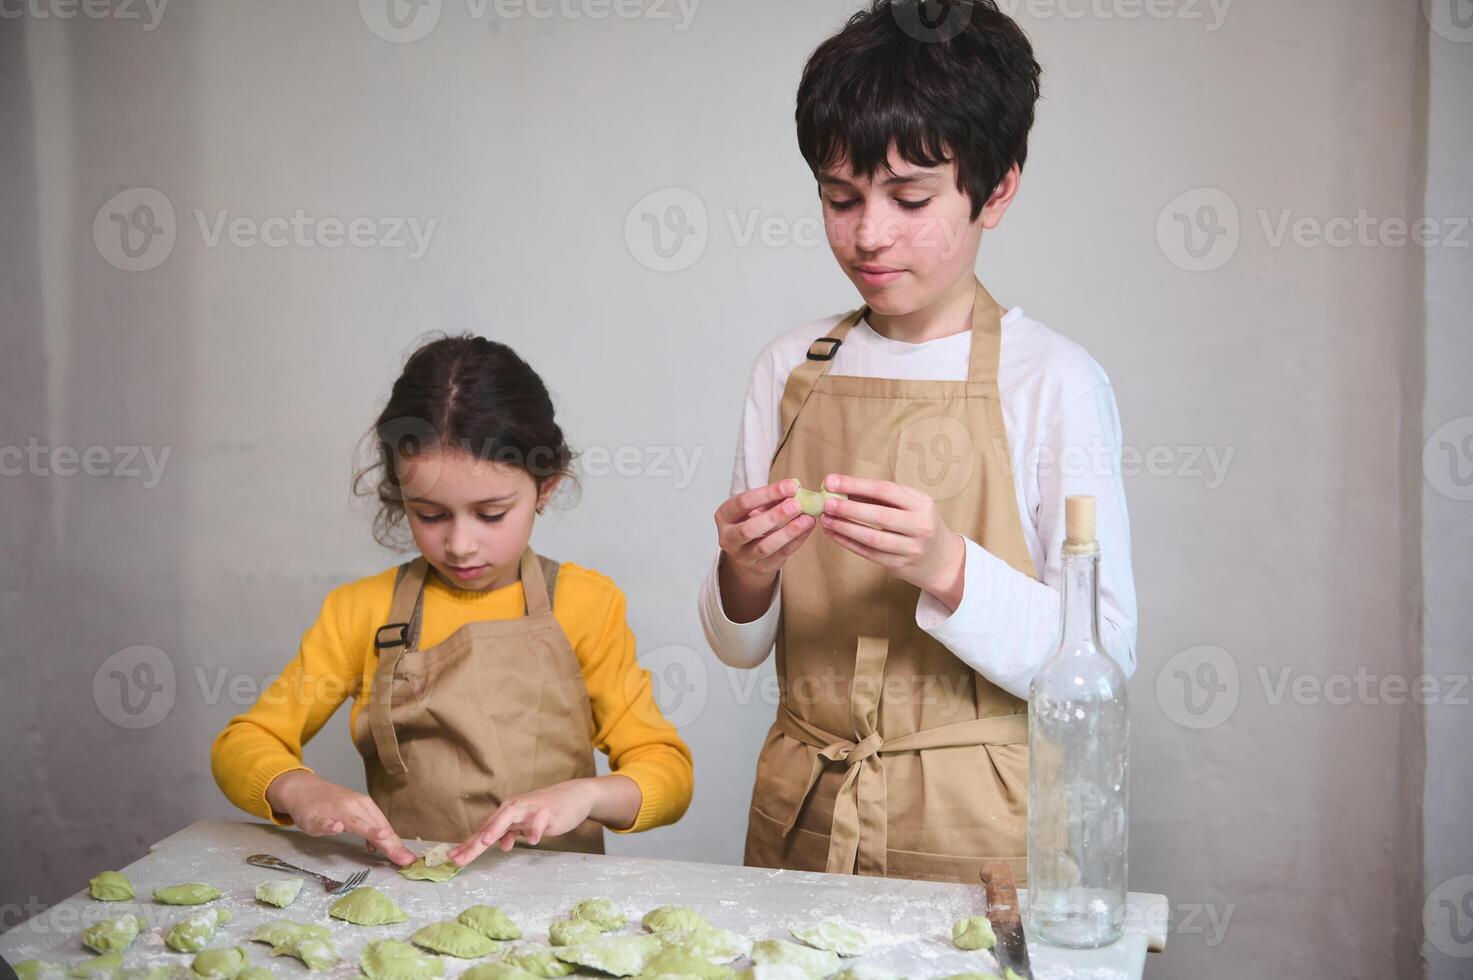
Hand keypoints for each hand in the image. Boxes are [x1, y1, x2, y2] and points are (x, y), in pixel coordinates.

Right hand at [265, 770, 415, 865]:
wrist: (304, 789)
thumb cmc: (333, 804)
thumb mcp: (355, 814)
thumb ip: (368, 830)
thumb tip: (381, 847)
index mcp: (365, 807)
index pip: (385, 828)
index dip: (397, 845)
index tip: (409, 860)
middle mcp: (354, 806)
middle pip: (375, 826)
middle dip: (389, 843)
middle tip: (403, 858)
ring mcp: (335, 811)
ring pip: (354, 821)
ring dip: (368, 829)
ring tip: (381, 836)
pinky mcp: (316, 816)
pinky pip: (324, 821)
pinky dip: (330, 825)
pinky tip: (336, 828)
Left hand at [448, 778, 602, 867]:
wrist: (575, 796)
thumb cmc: (548, 810)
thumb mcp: (527, 824)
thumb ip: (513, 833)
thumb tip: (502, 846)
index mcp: (507, 813)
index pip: (484, 831)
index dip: (468, 845)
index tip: (452, 859)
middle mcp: (514, 809)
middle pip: (490, 826)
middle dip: (473, 843)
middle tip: (458, 859)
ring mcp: (530, 809)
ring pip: (509, 817)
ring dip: (497, 828)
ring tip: (485, 842)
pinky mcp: (548, 811)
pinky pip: (540, 821)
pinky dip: (536, 830)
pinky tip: (533, 840)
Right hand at [715, 479, 815, 579]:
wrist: (747, 550)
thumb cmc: (752, 520)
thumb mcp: (755, 506)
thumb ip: (771, 498)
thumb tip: (794, 488)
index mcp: (724, 516)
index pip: (743, 503)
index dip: (767, 494)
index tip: (791, 486)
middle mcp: (728, 538)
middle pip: (749, 529)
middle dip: (775, 516)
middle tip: (797, 505)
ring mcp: (743, 556)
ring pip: (765, 547)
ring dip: (788, 532)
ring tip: (807, 519)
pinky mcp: (760, 568)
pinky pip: (780, 555)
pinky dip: (795, 541)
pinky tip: (807, 529)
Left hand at [816, 474, 966, 608]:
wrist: (942, 561)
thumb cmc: (919, 524)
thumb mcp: (911, 505)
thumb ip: (881, 496)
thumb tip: (843, 487)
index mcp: (922, 504)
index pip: (886, 490)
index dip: (857, 484)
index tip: (831, 481)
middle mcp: (920, 526)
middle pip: (880, 515)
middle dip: (850, 508)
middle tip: (826, 503)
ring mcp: (911, 548)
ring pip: (873, 538)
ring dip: (845, 528)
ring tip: (826, 519)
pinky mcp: (899, 566)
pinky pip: (869, 553)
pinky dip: (848, 543)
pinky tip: (834, 534)